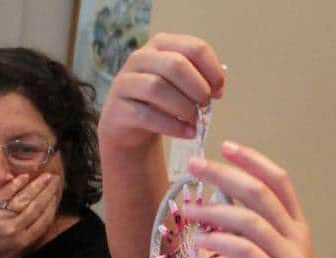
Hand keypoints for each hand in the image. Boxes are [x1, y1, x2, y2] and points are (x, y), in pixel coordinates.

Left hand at [0, 172, 61, 257]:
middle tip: (56, 179)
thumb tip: (42, 223)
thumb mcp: (11, 253)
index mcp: (22, 242)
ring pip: (24, 199)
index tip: (57, 194)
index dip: (53, 205)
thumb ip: (26, 240)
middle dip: (48, 191)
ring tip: (45, 176)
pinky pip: (4, 194)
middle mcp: (14, 231)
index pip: (44, 220)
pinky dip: (16, 184)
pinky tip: (25, 177)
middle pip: (36, 207)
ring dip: (37, 186)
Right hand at [98, 33, 225, 154]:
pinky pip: (146, 115)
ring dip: (184, 107)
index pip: (194, 48)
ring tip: (196, 121)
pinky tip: (187, 133)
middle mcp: (140, 58)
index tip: (219, 91)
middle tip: (205, 105)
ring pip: (157, 87)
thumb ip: (200, 81)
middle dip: (197, 88)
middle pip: (175, 64)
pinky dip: (172, 126)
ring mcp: (125, 82)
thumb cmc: (162, 102)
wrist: (129, 126)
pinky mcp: (117, 109)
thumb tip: (217, 89)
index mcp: (161, 45)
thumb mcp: (182, 86)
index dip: (212, 70)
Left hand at [183, 142, 332, 257]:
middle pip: (261, 192)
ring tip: (185, 210)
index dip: (253, 160)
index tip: (226, 146)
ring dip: (213, 210)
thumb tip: (215, 221)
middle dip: (225, 174)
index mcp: (298, 230)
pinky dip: (218, 242)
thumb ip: (251, 242)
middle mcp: (298, 238)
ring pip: (251, 219)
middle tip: (195, 165)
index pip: (280, 181)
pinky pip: (244, 251)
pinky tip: (198, 241)